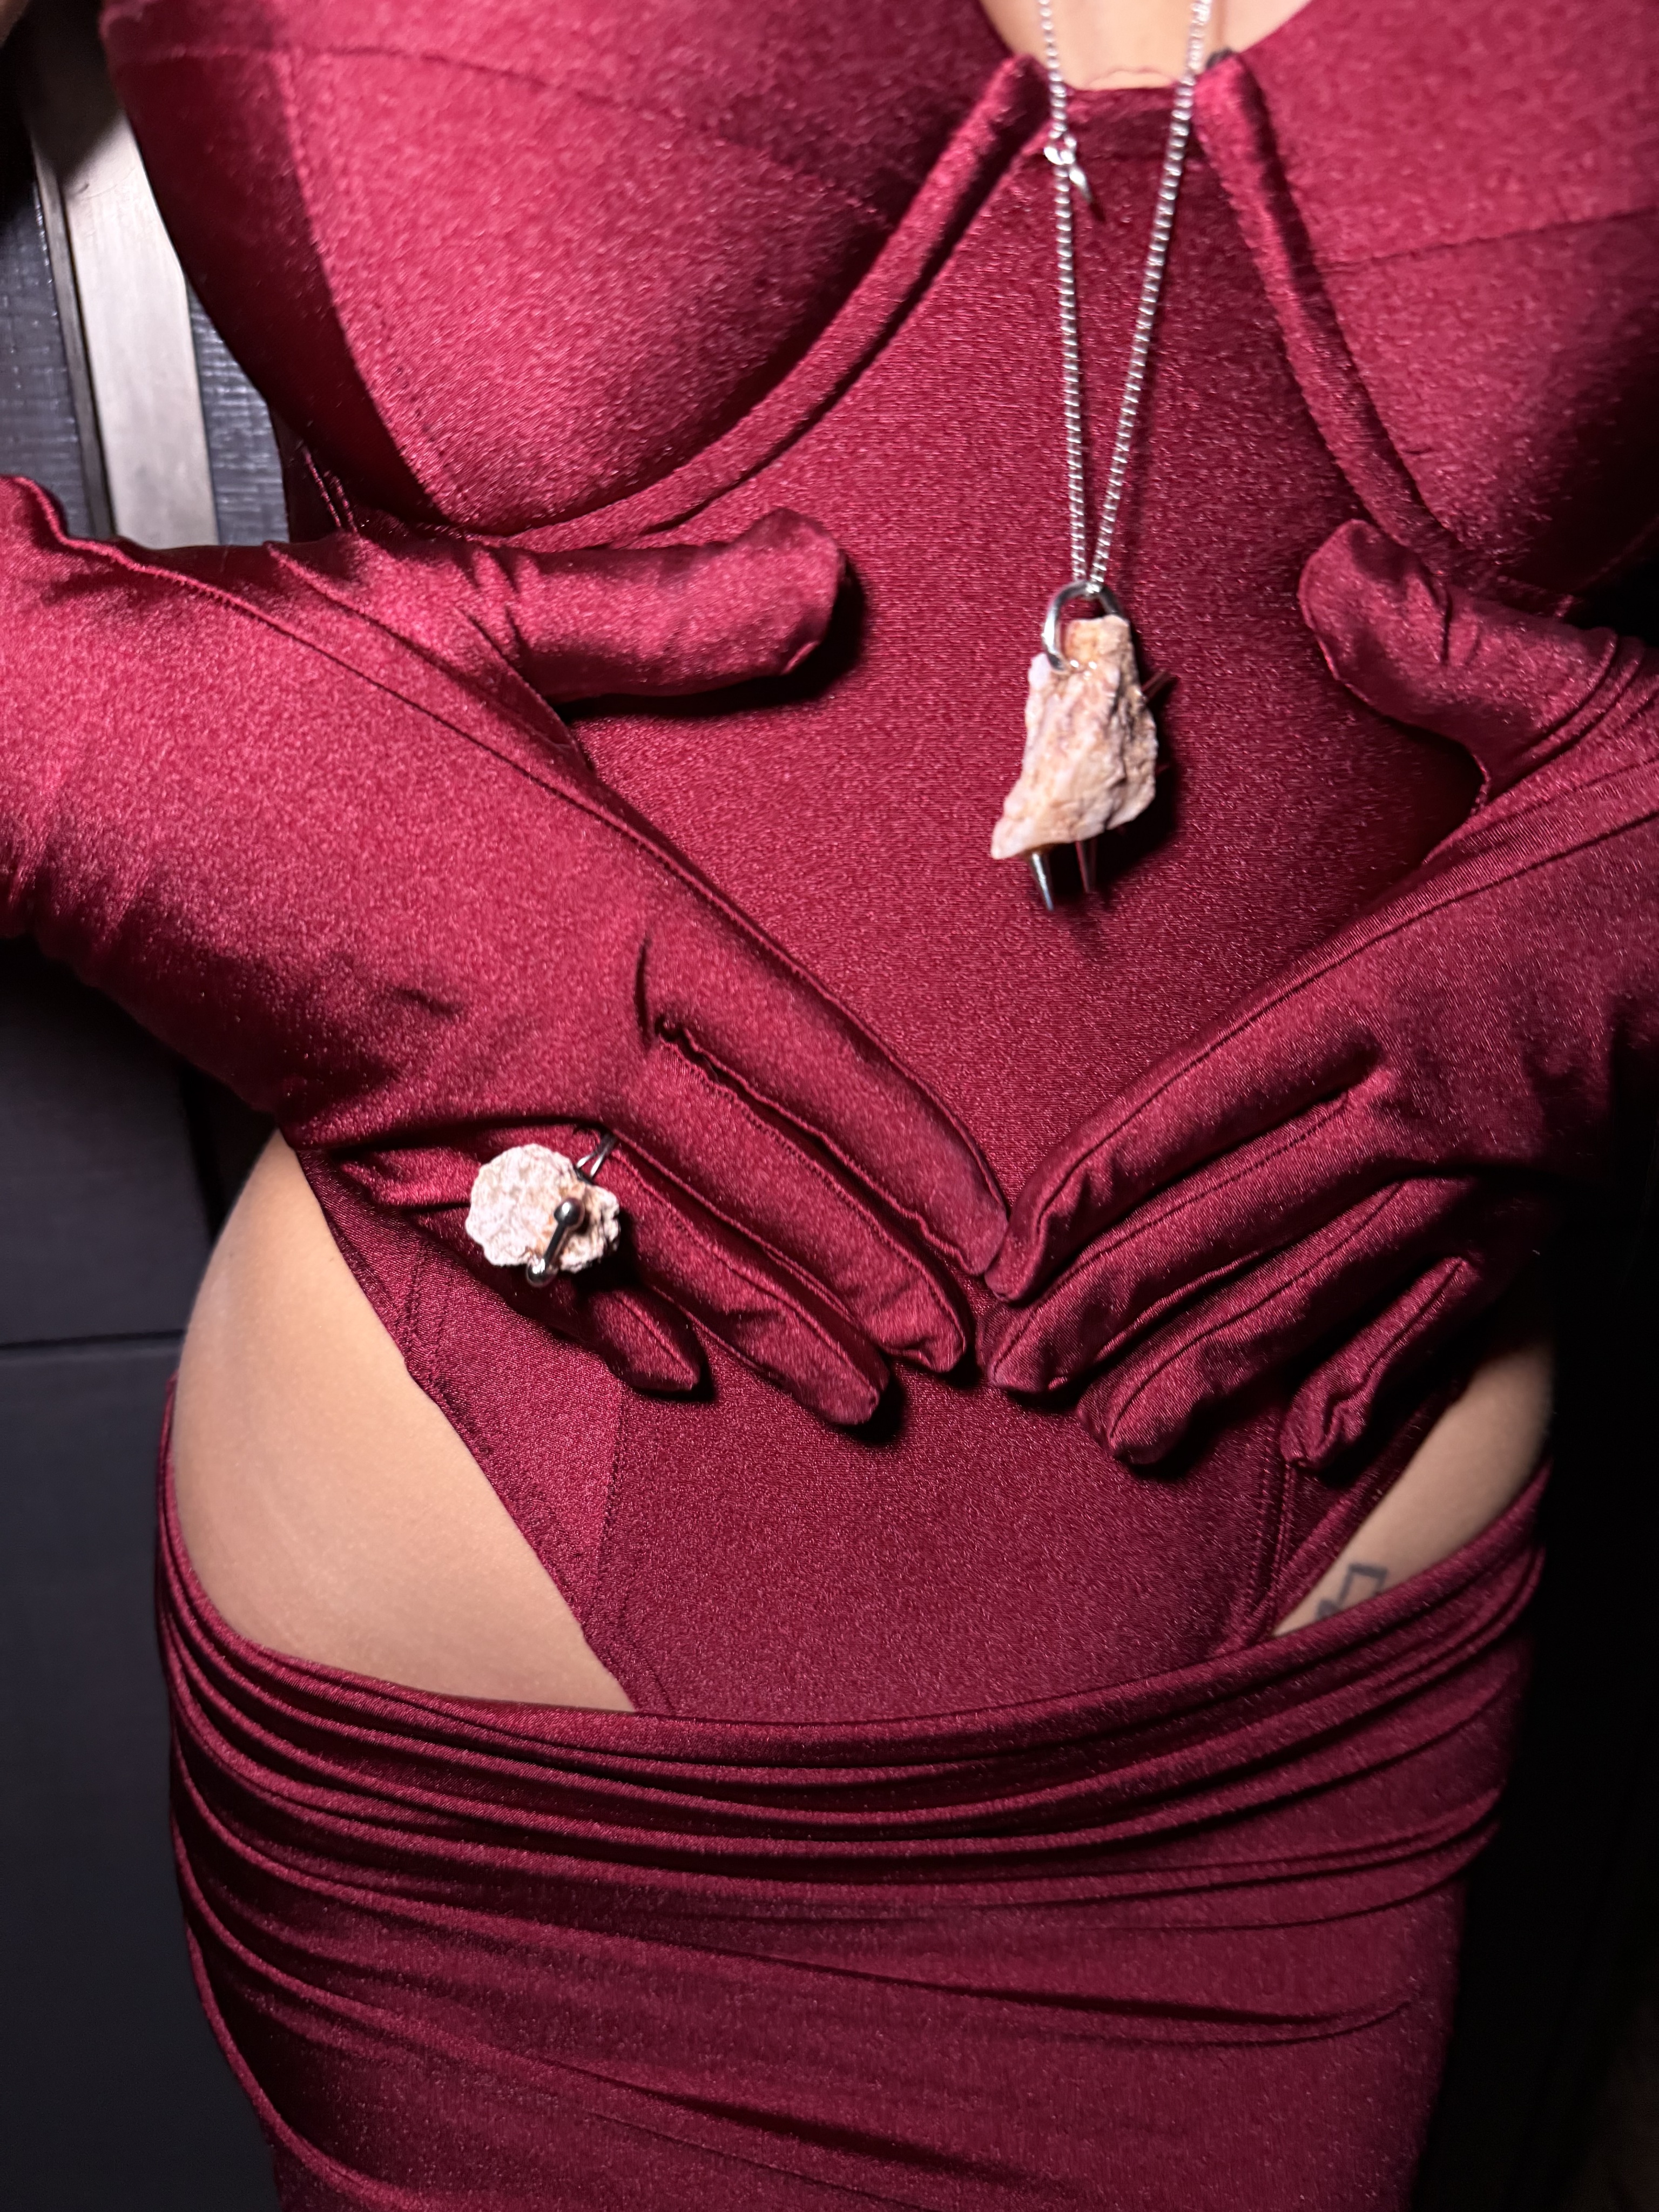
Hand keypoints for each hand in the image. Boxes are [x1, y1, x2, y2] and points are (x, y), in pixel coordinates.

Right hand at [0, 486, 1002, 1422]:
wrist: (69, 752)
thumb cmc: (265, 678)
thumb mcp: (490, 610)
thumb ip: (671, 619)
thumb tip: (820, 577)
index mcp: (614, 907)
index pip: (813, 1065)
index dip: (918, 1164)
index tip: (995, 1239)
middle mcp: (556, 1028)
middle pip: (752, 1183)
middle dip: (865, 1277)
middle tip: (957, 1354)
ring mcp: (460, 1100)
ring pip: (647, 1243)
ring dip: (759, 1326)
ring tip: (847, 1393)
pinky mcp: (365, 1139)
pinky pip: (506, 1253)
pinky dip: (589, 1316)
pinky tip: (654, 1365)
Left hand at [984, 521, 1658, 1469]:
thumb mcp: (1564, 698)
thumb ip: (1429, 646)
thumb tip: (1325, 569)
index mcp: (1403, 983)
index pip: (1215, 1097)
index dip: (1113, 1178)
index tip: (1029, 1242)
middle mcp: (1436, 1099)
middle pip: (1246, 1218)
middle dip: (1129, 1300)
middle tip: (1029, 1371)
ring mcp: (1503, 1172)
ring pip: (1335, 1290)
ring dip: (1227, 1366)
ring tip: (1130, 1434)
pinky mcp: (1568, 1207)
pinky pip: (1460, 1317)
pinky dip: (1387, 1379)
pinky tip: (1319, 1441)